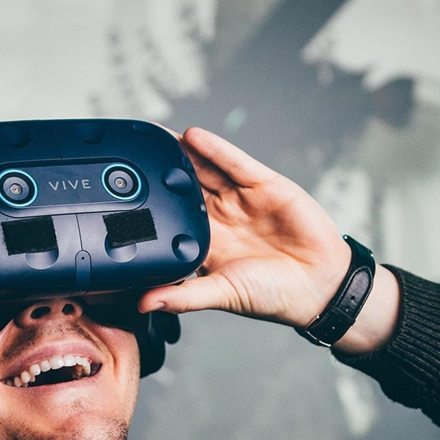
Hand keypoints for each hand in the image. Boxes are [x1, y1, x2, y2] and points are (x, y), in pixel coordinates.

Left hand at [138, 127, 398, 352]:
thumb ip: (184, 295)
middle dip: (159, 170)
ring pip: (206, 169)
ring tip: (155, 136)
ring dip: (182, 153)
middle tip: (130, 152)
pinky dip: (216, 150)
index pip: (171, 216)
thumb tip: (144, 304)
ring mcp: (241, 199)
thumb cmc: (273, 296)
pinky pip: (236, 164)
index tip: (119, 192)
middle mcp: (220, 216)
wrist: (321, 286)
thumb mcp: (223, 294)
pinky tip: (194, 137)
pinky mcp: (265, 185)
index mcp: (205, 242)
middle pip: (184, 187)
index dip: (149, 203)